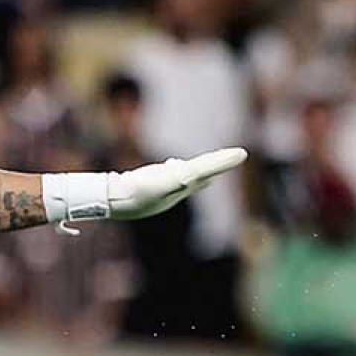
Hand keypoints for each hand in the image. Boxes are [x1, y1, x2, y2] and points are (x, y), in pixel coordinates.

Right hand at [105, 147, 248, 220]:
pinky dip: (176, 170)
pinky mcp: (148, 187)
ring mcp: (162, 189)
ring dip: (200, 170)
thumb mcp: (164, 182)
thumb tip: (209, 174)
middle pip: (201, 175)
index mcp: (182, 185)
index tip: (242, 153)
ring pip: (186, 176)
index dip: (224, 162)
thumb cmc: (138, 192)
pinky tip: (172, 167)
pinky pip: (168, 176)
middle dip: (216, 167)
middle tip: (232, 157)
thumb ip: (186, 177)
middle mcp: (175, 189)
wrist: (112, 201)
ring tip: (208, 164)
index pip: (208, 170)